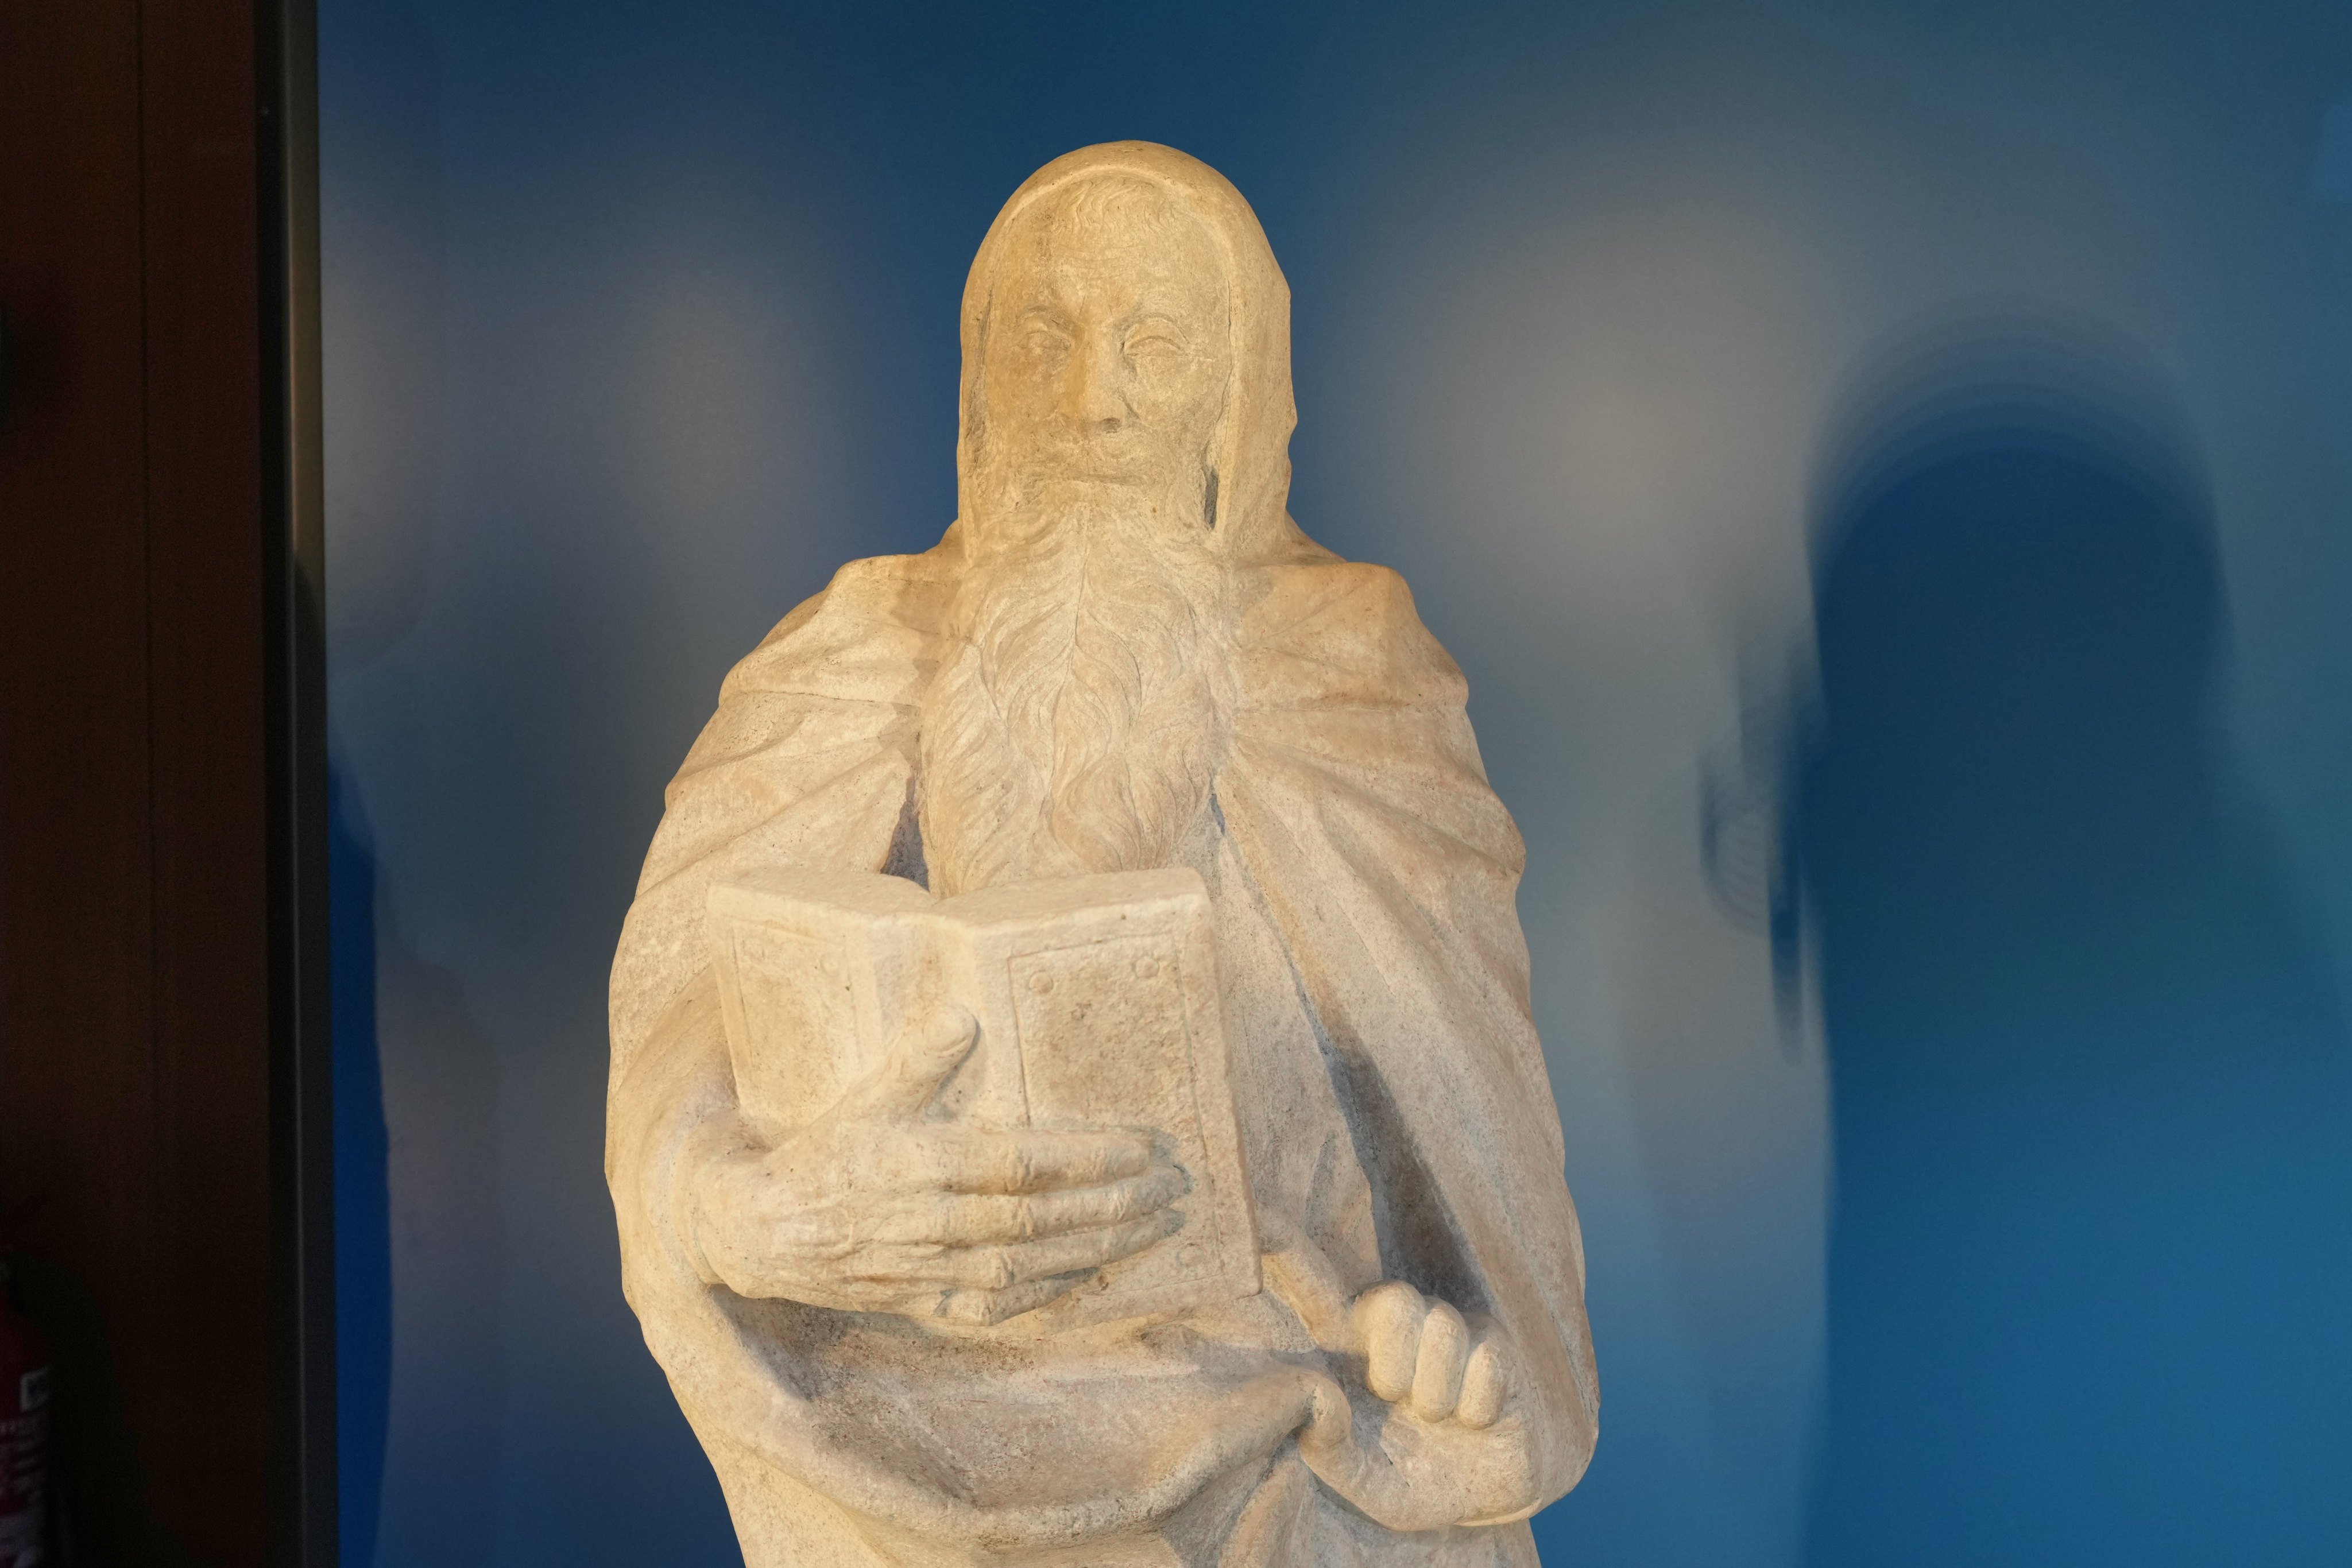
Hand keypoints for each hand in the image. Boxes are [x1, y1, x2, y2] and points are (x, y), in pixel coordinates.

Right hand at [687, 1005, 1187, 1324]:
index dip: (1085, 1157)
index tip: (1142, 1146)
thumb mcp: (862, 1097)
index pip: (1020, 1162)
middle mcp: (930, 1220)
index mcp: (919, 1162)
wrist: (761, 1233)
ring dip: (1099, 1247)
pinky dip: (1050, 1293)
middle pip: (1039, 1218)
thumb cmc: (820, 1155)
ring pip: (1030, 1264)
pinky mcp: (924, 1303)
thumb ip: (916, 1059)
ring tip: (1156, 1227)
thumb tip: (965, 1013)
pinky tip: (1094, 1274)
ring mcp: (929, 1269)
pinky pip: (999, 1306)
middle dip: (1113, 1203)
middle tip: (1172, 1187)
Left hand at [1262, 1222, 1538, 1530]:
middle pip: (1394, 1300)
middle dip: (1396, 1363)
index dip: (1283, 1242)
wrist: (1482, 1500)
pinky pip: (1488, 1358)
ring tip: (1437, 1419)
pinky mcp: (1497, 1347)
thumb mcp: (1360, 1480)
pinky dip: (1476, 1407)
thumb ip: (1328, 1450)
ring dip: (1437, 1394)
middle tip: (1398, 1403)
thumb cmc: (1411, 1479)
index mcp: (1351, 1345)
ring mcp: (1450, 1331)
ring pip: (1443, 1327)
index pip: (1312, 1282)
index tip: (1255, 1217)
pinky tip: (1474, 1421)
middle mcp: (1399, 1326)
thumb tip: (1319, 1401)